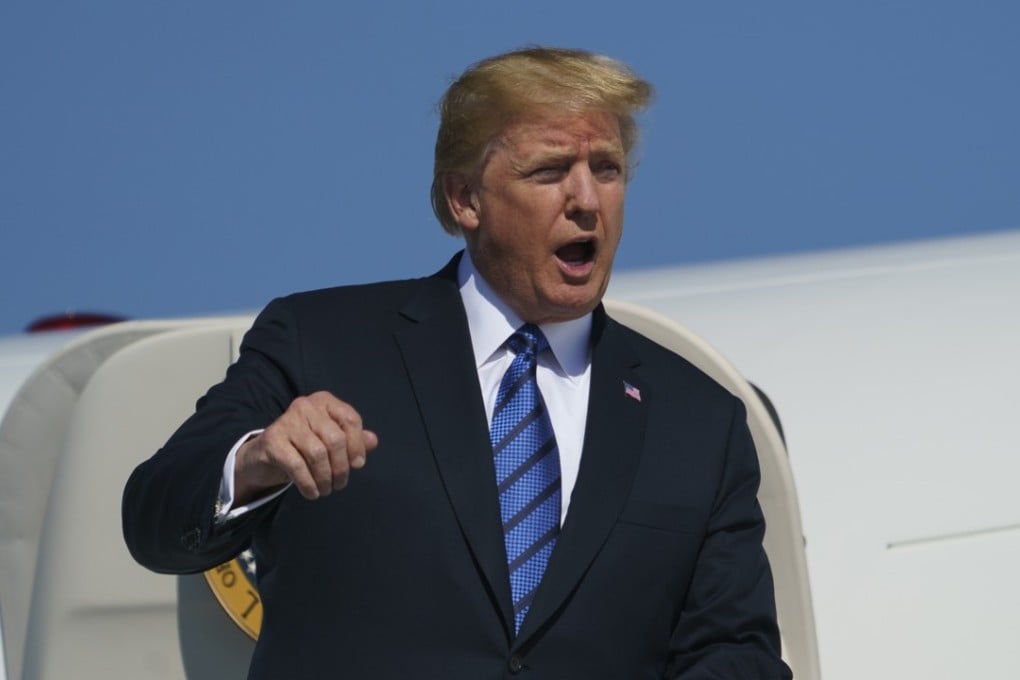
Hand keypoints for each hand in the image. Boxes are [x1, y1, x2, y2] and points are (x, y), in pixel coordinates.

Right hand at [234, 391, 378, 503]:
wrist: (266, 454)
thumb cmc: (305, 445)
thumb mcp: (331, 440)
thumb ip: (353, 439)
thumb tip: (373, 440)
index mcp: (324, 401)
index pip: (350, 419)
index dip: (357, 445)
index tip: (358, 465)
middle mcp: (305, 406)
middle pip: (335, 439)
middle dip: (341, 467)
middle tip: (339, 484)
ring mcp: (286, 421)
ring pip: (318, 453)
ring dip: (325, 478)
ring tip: (326, 490)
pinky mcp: (272, 440)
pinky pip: (297, 466)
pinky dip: (308, 483)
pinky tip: (312, 492)